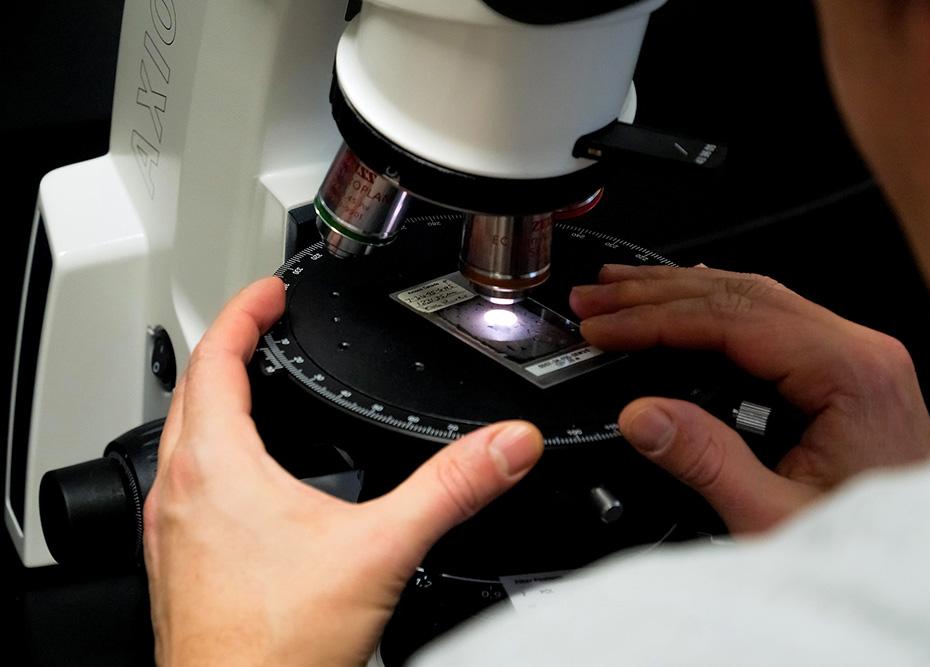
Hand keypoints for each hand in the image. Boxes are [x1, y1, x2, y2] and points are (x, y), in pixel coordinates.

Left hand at [143, 277, 543, 665]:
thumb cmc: (276, 648)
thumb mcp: (382, 551)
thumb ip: (451, 489)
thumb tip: (505, 445)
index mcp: (217, 468)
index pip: (216, 359)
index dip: (244, 313)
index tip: (267, 292)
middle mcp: (179, 492)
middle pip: (191, 391)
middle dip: (226, 347)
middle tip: (258, 325)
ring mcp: (169, 530)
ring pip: (179, 439)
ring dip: (211, 400)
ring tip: (249, 387)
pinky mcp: (177, 563)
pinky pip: (183, 483)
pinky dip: (210, 454)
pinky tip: (244, 484)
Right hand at [570, 264, 929, 533]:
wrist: (919, 568)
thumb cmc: (868, 549)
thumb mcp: (775, 517)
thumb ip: (705, 462)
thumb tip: (640, 414)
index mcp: (850, 373)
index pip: (734, 320)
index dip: (656, 319)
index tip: (603, 326)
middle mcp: (858, 351)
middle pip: (740, 294)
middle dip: (656, 293)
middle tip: (596, 295)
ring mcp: (853, 357)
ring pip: (753, 298)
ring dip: (680, 292)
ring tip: (620, 289)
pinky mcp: (843, 371)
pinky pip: (769, 320)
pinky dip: (713, 308)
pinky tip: (683, 300)